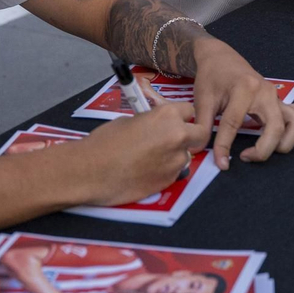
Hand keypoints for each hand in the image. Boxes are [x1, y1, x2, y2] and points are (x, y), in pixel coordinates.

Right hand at [78, 101, 204, 204]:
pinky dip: (166, 171)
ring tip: (152, 159)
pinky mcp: (170, 181)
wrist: (92, 170)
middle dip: (192, 136)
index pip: (190, 111)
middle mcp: (178, 136)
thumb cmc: (105, 141)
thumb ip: (152, 122)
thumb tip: (157, 126)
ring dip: (176, 156)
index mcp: (168, 116)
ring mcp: (176, 161)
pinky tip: (146, 172)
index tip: (174, 121)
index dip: (181, 117)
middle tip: (175, 140)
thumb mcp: (131, 120)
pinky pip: (175, 172)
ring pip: (187, 156)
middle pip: (201, 134)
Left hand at [190, 37, 293, 169]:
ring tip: (263, 150)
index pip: (235, 124)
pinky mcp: (281, 101)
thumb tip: (199, 150)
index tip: (221, 164)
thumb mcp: (202, 98)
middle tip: (244, 157)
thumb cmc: (211, 76)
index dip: (225, 147)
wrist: (221, 57)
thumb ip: (202, 125)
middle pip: (276, 128)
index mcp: (245, 88)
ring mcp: (277, 96)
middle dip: (263, 150)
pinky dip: (292, 132)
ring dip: (284, 143)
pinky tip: (277, 139)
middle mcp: (266, 92)